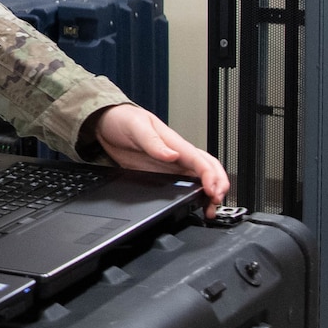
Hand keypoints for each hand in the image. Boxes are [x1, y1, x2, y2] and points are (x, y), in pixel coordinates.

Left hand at [91, 104, 232, 215]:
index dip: (210, 176)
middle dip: (219, 184)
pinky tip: (196, 203)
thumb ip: (153, 143)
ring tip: (211, 208)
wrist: (108, 124)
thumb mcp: (137, 127)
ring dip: (210, 191)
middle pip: (209, 168)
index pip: (200, 160)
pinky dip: (195, 194)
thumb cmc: (124, 120)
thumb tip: (172, 155)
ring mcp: (172, 164)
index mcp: (175, 143)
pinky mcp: (163, 173)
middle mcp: (178, 154)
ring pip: (201, 177)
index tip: (212, 190)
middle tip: (217, 201)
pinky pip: (186, 183)